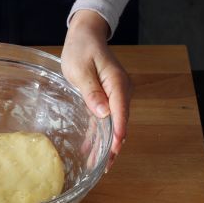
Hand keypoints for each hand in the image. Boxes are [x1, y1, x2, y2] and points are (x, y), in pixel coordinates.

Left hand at [61, 9, 131, 170]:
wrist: (86, 34)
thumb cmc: (81, 49)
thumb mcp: (81, 69)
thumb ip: (92, 91)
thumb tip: (103, 112)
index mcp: (118, 84)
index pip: (121, 113)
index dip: (117, 134)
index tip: (113, 151)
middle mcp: (122, 91)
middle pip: (120, 123)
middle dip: (113, 146)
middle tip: (103, 168)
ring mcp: (116, 95)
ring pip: (113, 124)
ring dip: (106, 144)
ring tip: (98, 166)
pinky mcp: (108, 97)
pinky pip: (105, 119)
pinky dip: (99, 134)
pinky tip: (90, 150)